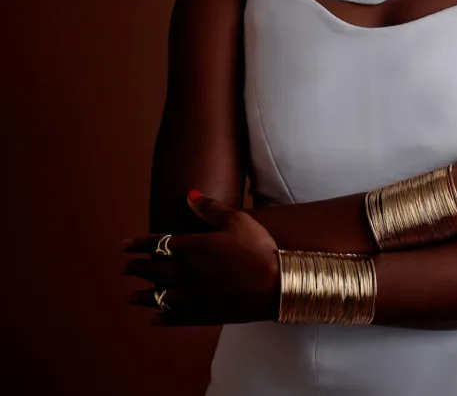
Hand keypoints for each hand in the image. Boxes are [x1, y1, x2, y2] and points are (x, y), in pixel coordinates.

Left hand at [122, 192, 278, 325]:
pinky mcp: (205, 313)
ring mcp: (195, 295)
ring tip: (131, 297)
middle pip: (154, 270)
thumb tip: (190, 195)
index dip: (139, 244)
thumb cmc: (259, 249)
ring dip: (144, 297)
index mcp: (194, 247)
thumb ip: (211, 209)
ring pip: (161, 297)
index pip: (158, 243)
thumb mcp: (238, 221)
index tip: (123, 246)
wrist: (276, 284)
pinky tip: (156, 319)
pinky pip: (178, 317)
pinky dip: (165, 318)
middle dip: (137, 269)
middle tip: (123, 269)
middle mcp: (188, 272)